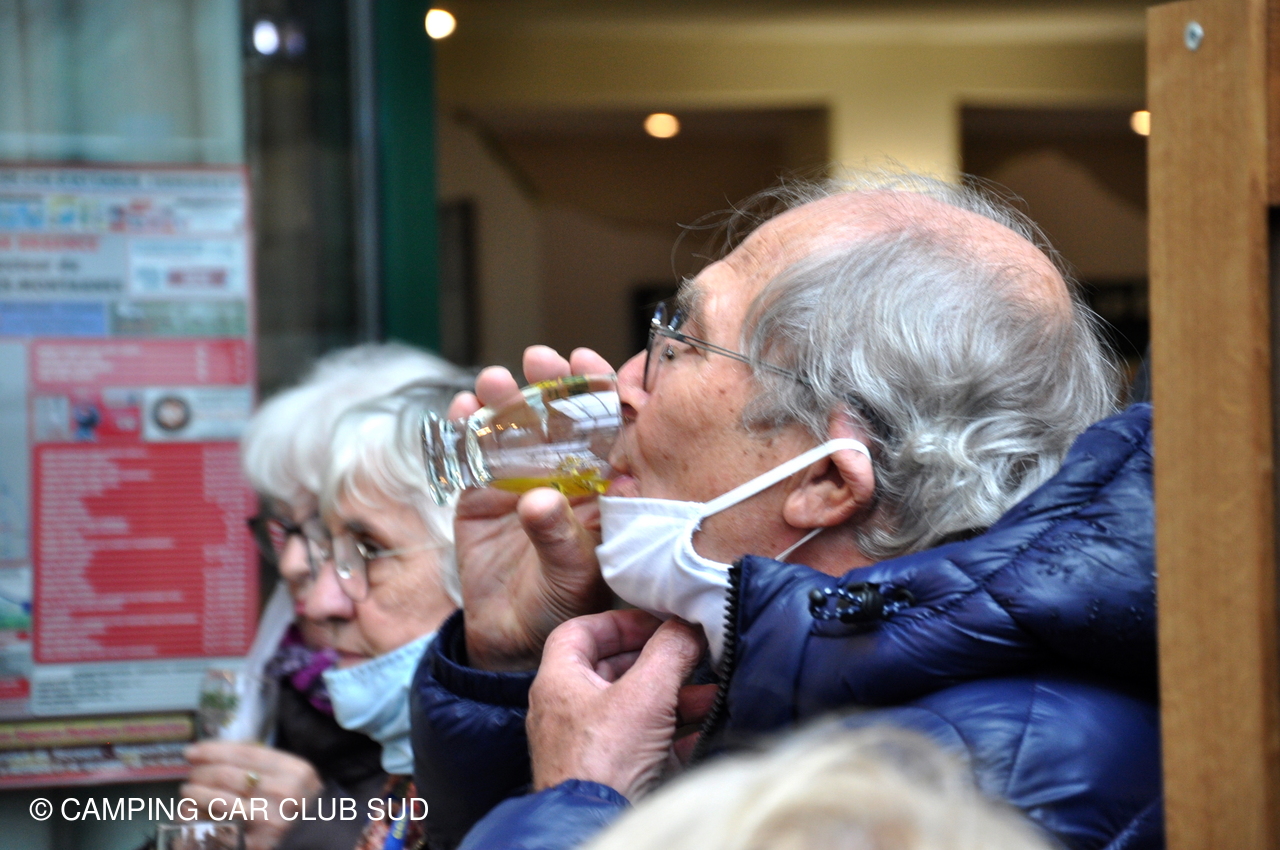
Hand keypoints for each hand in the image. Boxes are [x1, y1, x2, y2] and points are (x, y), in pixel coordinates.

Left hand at [183, 742, 323, 849]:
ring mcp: (269, 820)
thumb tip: (218, 754)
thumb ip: (264, 764)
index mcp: (293, 770)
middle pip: (227, 776)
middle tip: (191, 775)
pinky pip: (216, 828)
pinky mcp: (256, 843)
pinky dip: (197, 820)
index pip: (245, 753)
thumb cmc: (301, 804)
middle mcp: (282, 793)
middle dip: (201, 773)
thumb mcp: (294, 776)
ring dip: (194, 795)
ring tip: (188, 792)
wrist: (318, 839)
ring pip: (217, 801)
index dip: (213, 750)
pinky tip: (190, 815)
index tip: (192, 751)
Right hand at [451, 346, 616, 670]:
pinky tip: (460, 408)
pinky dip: (465, 427)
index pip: (607, 428)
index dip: (600, 391)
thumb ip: (559, 537)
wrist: (511, 638)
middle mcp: (564, 474)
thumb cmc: (561, 607)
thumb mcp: (570, 576)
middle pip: (560, 416)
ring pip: (516, 427)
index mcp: (599, 487)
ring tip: (494, 381)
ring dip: (506, 399)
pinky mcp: (482, 492)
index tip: (586, 362)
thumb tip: (540, 499)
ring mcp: (521, 479)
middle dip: (551, 383)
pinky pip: (474, 452)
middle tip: (539, 359)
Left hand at [526, 609, 715, 800]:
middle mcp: (568, 711)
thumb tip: (688, 625)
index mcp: (559, 682)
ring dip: (675, 696)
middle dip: (657, 660)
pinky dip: (675, 731)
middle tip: (689, 652)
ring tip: (711, 691)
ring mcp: (589, 744)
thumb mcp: (644, 694)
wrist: (598, 825)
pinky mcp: (612, 773)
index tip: (654, 620)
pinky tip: (707, 725)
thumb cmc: (604, 762)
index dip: (618, 621)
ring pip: (635, 707)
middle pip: (614, 669)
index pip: (580, 632)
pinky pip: (645, 742)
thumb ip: (669, 651)